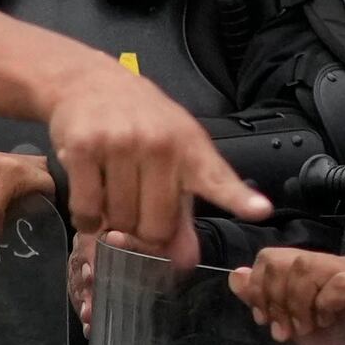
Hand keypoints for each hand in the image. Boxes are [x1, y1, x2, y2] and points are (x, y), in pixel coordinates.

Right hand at [40, 51, 257, 265]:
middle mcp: (160, 144)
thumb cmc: (140, 125)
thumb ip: (181, 209)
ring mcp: (121, 143)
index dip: (238, 198)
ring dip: (110, 223)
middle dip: (142, 234)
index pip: (216, 179)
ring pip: (118, 221)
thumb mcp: (171, 155)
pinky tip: (90, 198)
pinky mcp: (84, 147)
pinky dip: (86, 218)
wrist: (89, 82)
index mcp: (190, 148)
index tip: (259, 210)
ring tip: (110, 193)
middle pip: (155, 228)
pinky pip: (86, 210)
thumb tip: (183, 261)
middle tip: (134, 212)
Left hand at [229, 248, 344, 344]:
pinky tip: (328, 322)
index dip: (259, 289)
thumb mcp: (295, 326)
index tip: (265, 320)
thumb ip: (267, 302)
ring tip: (309, 328)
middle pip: (285, 260)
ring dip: (299, 304)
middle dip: (276, 299)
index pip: (271, 257)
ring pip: (308, 267)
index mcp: (312, 272)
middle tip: (288, 330)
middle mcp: (332, 266)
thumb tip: (236, 277)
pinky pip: (340, 283)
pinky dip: (325, 305)